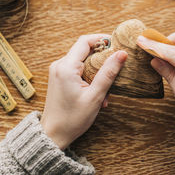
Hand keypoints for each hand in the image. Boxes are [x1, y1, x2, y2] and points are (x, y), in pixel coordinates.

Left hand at [41, 34, 127, 149]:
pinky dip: (90, 78)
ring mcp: (58, 71)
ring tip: (104, 92)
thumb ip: (108, 73)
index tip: (117, 44)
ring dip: (97, 73)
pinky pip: (78, 70)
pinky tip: (96, 94)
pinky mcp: (59, 77)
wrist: (53, 134)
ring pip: (83, 61)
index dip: (102, 39)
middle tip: (115, 72)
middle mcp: (59, 65)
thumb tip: (121, 54)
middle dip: (102, 61)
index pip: (85, 41)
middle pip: (85, 50)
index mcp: (66, 67)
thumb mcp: (95, 96)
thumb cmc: (72, 119)